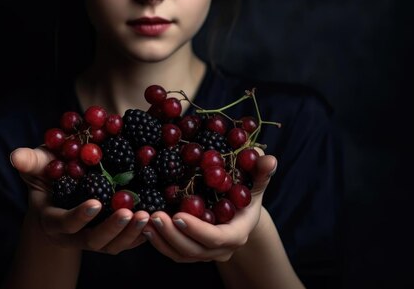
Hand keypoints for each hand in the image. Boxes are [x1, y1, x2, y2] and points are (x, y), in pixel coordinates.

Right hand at [10, 147, 150, 253]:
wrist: (62, 190)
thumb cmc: (50, 173)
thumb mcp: (38, 165)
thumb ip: (30, 161)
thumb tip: (15, 156)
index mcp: (54, 219)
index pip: (65, 223)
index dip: (78, 216)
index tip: (95, 203)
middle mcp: (74, 234)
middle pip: (94, 240)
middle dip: (113, 229)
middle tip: (131, 212)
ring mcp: (94, 237)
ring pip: (113, 245)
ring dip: (132, 233)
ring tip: (148, 216)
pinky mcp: (112, 236)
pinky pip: (128, 242)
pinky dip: (142, 235)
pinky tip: (156, 221)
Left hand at [141, 151, 277, 262]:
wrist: (239, 211)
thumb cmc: (247, 190)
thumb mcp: (255, 180)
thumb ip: (261, 171)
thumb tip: (269, 159)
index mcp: (237, 232)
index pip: (217, 238)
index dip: (197, 229)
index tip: (177, 214)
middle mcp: (222, 248)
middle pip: (195, 250)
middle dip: (173, 235)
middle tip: (155, 216)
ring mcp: (205, 253)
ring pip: (181, 254)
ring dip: (161, 240)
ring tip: (144, 220)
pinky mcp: (190, 251)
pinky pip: (172, 252)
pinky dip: (157, 242)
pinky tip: (143, 225)